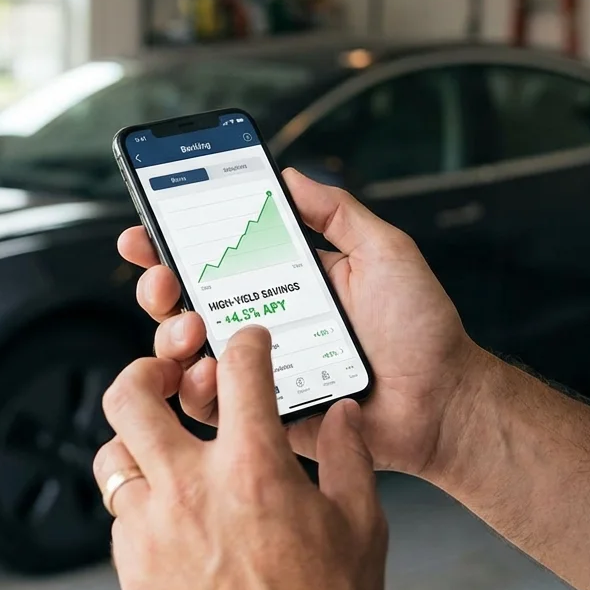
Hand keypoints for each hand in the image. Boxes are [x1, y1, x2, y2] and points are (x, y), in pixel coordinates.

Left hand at [95, 327, 386, 589]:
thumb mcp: (361, 530)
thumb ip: (350, 461)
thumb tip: (344, 418)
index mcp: (253, 468)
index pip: (238, 370)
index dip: (244, 344)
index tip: (247, 346)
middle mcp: (191, 488)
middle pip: (130, 398)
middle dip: (143, 373)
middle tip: (163, 376)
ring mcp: (152, 529)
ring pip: (111, 456)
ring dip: (135, 443)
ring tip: (161, 448)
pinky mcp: (132, 566)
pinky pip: (119, 514)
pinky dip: (139, 503)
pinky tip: (169, 513)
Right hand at [118, 168, 484, 479]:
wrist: (445, 400)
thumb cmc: (421, 329)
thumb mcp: (383, 251)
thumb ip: (335, 212)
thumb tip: (287, 173)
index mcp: (282, 282)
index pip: (213, 257)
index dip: (170, 242)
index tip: (144, 231)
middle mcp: (262, 323)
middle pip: (184, 303)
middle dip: (159, 286)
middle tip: (165, 279)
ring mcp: (258, 372)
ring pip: (186, 354)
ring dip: (171, 335)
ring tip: (191, 326)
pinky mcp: (263, 416)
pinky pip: (212, 406)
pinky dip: (198, 388)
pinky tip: (208, 371)